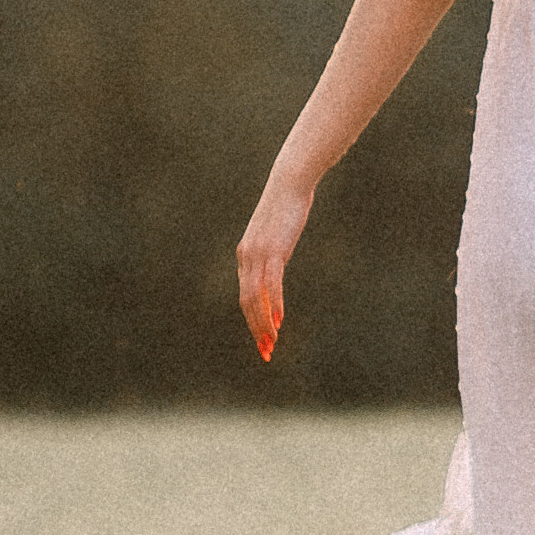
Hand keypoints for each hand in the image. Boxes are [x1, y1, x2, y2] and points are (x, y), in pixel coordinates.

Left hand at [236, 167, 313, 362]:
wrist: (289, 183)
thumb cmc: (286, 206)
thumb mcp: (276, 234)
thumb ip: (274, 253)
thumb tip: (277, 263)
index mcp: (245, 255)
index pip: (246, 296)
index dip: (254, 320)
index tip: (264, 340)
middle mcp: (246, 257)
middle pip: (247, 302)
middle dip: (256, 330)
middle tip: (266, 351)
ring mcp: (258, 254)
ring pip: (255, 297)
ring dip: (263, 323)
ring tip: (272, 342)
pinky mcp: (273, 250)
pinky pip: (271, 284)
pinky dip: (274, 303)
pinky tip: (280, 320)